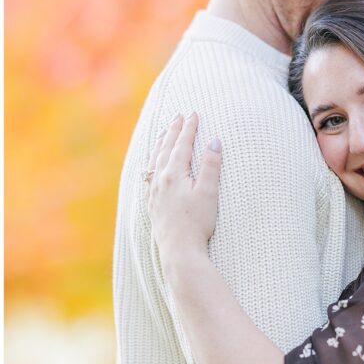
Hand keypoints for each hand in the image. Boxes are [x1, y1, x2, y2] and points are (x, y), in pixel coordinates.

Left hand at [145, 113, 221, 268]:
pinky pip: (149, 176)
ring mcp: (154, 192)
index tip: (194, 114)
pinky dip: (153, 163)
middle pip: (166, 149)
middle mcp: (160, 180)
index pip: (182, 144)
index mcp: (174, 174)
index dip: (189, 128)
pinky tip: (153, 166)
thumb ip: (210, 165)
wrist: (179, 250)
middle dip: (173, 131)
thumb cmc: (197, 222)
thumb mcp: (208, 192)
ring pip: (155, 161)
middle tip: (178, 116)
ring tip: (165, 133)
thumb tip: (214, 141)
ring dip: (161, 144)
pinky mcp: (152, 205)